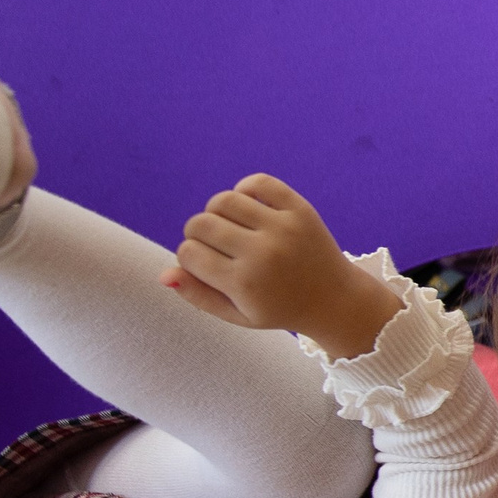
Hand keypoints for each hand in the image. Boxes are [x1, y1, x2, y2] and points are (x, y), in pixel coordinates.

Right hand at [164, 173, 400, 357]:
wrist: (334, 299)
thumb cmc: (278, 308)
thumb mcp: (237, 314)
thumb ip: (198, 296)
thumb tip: (163, 273)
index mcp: (244, 283)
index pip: (188, 253)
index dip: (189, 258)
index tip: (206, 266)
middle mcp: (262, 252)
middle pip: (200, 223)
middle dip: (198, 234)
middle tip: (217, 248)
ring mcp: (283, 227)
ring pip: (223, 200)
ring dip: (217, 212)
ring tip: (230, 228)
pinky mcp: (299, 209)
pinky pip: (257, 182)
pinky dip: (244, 189)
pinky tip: (248, 209)